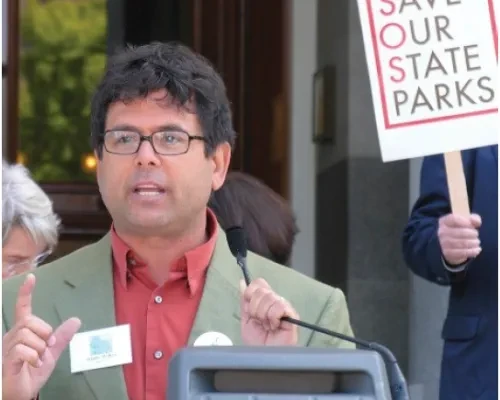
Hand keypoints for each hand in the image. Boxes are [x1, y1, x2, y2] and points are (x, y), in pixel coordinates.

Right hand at [2, 274, 80, 399]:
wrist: (20, 394)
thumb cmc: (30, 374)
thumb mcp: (50, 354)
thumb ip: (61, 338)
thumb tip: (76, 320)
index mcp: (22, 333)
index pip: (23, 308)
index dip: (26, 293)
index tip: (31, 277)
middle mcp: (11, 337)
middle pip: (30, 321)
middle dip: (44, 333)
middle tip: (47, 348)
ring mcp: (6, 349)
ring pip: (27, 335)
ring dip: (39, 348)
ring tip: (38, 359)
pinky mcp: (6, 361)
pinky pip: (22, 350)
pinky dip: (33, 357)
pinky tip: (34, 365)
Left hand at [240, 278, 298, 345]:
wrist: (264, 357)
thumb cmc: (257, 343)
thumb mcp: (246, 319)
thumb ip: (244, 301)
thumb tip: (242, 282)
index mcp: (265, 301)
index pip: (259, 283)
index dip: (251, 293)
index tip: (249, 308)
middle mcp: (275, 301)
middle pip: (261, 290)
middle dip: (255, 308)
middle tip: (259, 321)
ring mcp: (284, 307)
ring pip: (269, 297)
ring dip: (263, 315)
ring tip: (267, 326)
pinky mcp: (292, 314)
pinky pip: (279, 306)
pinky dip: (272, 318)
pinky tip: (274, 326)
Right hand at [438, 213, 481, 265]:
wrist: (451, 245)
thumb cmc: (460, 230)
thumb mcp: (467, 222)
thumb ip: (473, 219)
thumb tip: (475, 221)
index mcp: (444, 221)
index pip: (454, 219)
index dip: (466, 221)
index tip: (472, 225)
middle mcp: (442, 232)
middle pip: (461, 232)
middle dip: (473, 234)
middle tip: (476, 235)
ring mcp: (443, 243)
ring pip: (463, 243)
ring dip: (474, 243)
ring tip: (477, 242)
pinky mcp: (448, 253)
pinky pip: (462, 253)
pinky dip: (472, 251)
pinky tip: (477, 249)